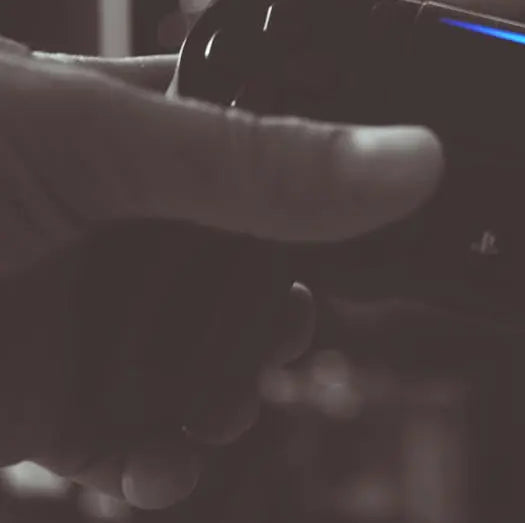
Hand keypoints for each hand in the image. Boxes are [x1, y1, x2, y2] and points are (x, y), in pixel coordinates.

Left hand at [0, 38, 442, 508]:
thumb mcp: (83, 148)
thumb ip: (248, 161)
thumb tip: (405, 159)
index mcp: (128, 130)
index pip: (265, 147)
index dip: (325, 190)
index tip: (371, 231)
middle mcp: (117, 221)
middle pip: (251, 271)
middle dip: (276, 318)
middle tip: (280, 336)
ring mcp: (86, 314)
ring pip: (208, 364)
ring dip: (226, 401)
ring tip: (208, 417)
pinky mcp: (49, 401)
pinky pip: (145, 438)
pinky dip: (166, 464)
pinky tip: (149, 464)